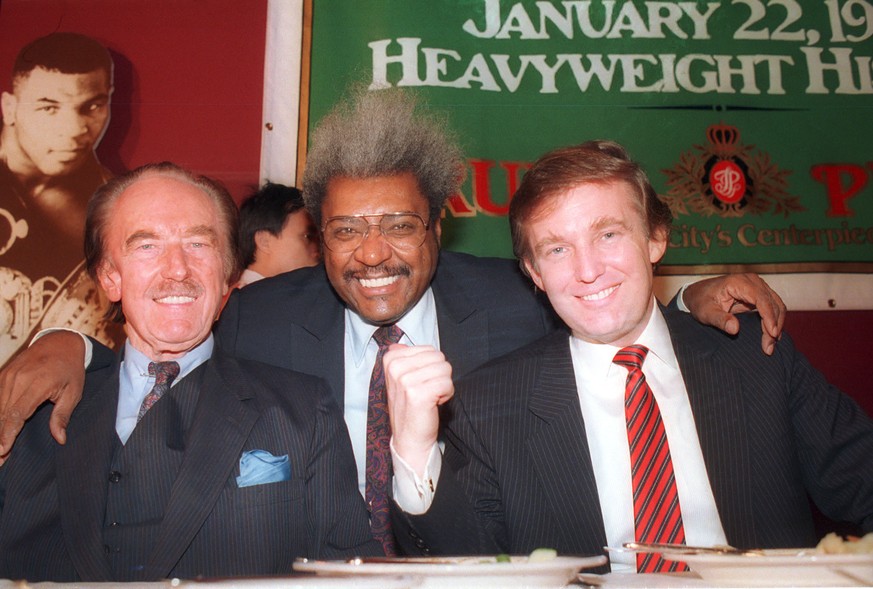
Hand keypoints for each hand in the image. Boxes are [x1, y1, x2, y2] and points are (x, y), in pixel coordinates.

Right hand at [0, 331, 86, 462]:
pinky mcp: (3, 375)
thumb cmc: (70, 369)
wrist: (59, 342)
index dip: (8, 434)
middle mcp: (18, 380)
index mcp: (37, 384)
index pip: (17, 414)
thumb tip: (60, 439)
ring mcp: (7, 376)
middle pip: (2, 414)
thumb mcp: (73, 392)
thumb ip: (62, 416)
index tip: (2, 451)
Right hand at [384, 344, 452, 475]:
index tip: (420, 382)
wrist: (409, 438)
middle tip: (426, 391)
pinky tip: (433, 404)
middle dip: (439, 375)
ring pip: (445, 369)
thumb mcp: (400, 379)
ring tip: (430, 397)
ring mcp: (405, 380)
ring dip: (443, 385)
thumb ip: (403, 359)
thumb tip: (399, 344)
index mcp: (391, 359)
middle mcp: (395, 368)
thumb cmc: (410, 407)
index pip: (430, 349)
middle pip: (439, 357)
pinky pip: (447, 383)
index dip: (431, 367)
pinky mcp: (418, 394)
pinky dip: (446, 395)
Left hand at [683, 273, 785, 354]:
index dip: (769, 316)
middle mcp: (751, 281)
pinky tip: (771, 335)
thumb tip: (735, 329)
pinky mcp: (758, 294)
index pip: (761, 299)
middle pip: (772, 303)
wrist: (696, 294)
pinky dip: (774, 321)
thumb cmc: (700, 301)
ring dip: (776, 324)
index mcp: (738, 282)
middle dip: (774, 325)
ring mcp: (756, 286)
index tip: (772, 334)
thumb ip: (719, 319)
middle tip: (769, 347)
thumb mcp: (705, 312)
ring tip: (770, 344)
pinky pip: (772, 307)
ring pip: (776, 305)